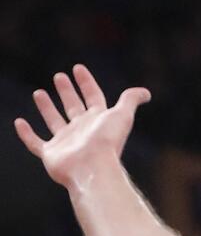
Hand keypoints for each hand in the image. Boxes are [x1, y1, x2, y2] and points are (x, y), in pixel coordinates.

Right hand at [14, 65, 149, 188]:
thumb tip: (146, 92)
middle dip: (67, 92)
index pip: (93, 97)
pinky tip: (19, 122)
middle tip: (59, 76)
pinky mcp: (51, 154)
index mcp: (99, 121)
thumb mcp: (122, 115)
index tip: (77, 68)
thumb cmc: (107, 141)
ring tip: (39, 92)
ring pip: (54, 121)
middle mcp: (82, 131)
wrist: (93, 167)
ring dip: (47, 107)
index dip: (87, 83)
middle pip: (74, 107)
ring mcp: (66, 143)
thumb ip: (130, 100)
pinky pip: (35, 143)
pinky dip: (26, 134)